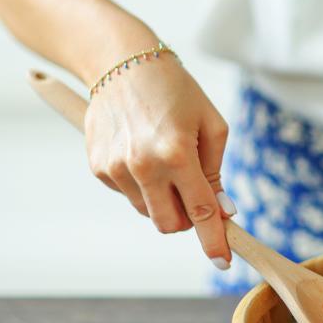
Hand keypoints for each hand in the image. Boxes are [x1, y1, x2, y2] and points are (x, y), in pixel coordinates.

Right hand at [84, 52, 235, 269]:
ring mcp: (116, 169)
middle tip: (194, 195)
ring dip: (164, 201)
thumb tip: (222, 211)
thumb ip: (216, 171)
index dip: (214, 240)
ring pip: (149, 212)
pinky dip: (142, 185)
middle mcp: (143, 165)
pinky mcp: (98, 168)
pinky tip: (142, 153)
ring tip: (166, 162)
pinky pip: (129, 195)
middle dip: (187, 220)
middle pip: (170, 224)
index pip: (200, 211)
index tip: (223, 261)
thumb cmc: (175, 91)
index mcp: (177, 153)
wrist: (121, 61)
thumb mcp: (209, 124)